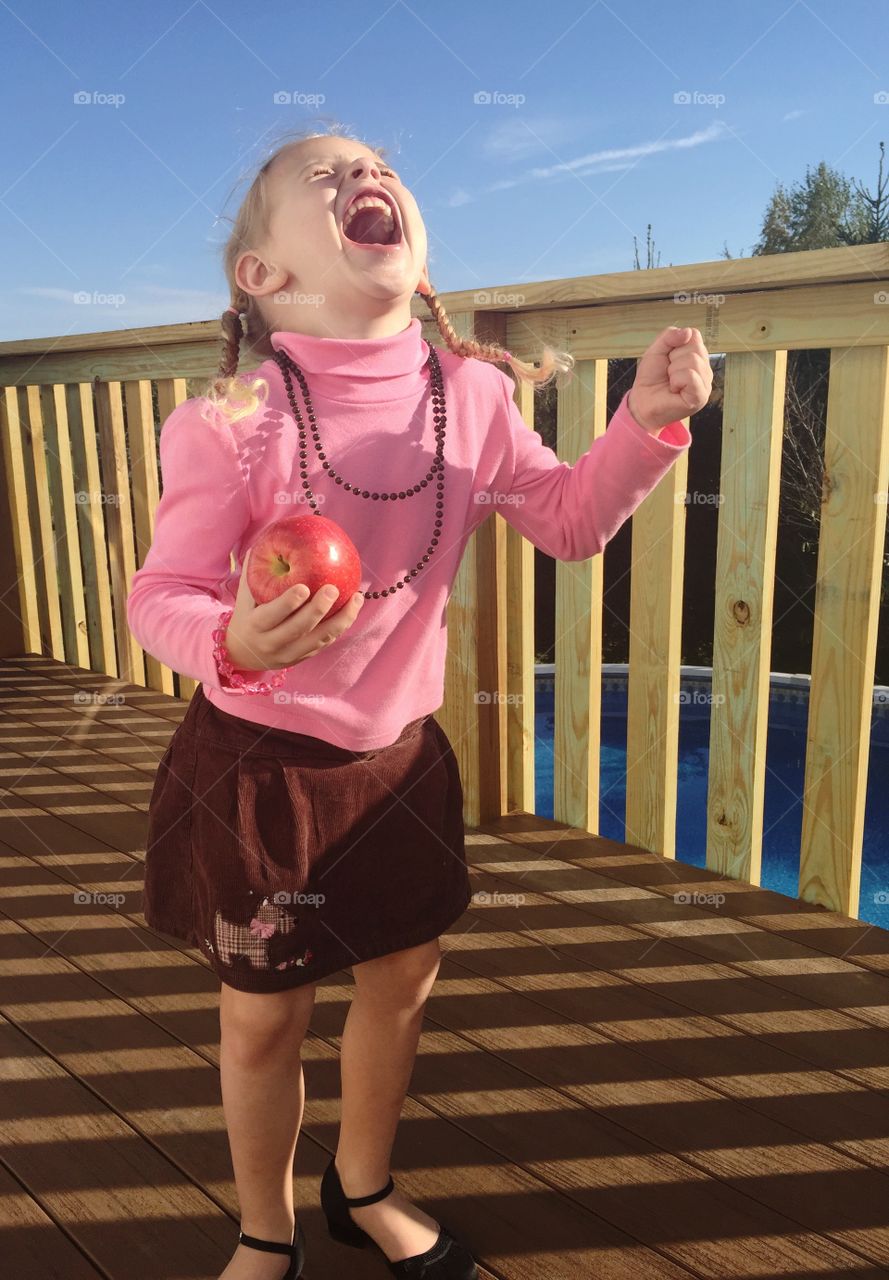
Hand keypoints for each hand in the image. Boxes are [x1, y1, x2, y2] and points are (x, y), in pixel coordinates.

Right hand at [222, 546, 364, 671]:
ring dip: (341, 620)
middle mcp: (272, 643)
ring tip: (356, 598)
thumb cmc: (247, 615)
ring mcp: (289, 654)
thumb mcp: (245, 597)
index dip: (288, 603)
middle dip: (318, 610)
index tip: (304, 587)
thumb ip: (254, 572)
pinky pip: (325, 642)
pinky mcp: (304, 658)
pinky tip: (353, 608)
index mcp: (255, 626)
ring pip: (319, 640)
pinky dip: (341, 626)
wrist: (244, 654)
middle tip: (333, 589)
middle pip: (299, 629)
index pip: (272, 615)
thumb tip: (265, 542)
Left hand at [628, 326, 712, 431]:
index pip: (694, 335)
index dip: (675, 344)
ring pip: (692, 360)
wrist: (642, 401)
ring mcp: (705, 383)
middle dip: (673, 359)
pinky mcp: (700, 396)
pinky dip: (676, 380)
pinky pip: (691, 376)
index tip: (668, 359)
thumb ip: (669, 336)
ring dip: (673, 371)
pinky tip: (674, 389)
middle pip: (694, 347)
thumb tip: (687, 332)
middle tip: (668, 373)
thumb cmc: (651, 377)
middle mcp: (705, 368)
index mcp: (697, 355)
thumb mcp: (656, 350)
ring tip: (670, 382)